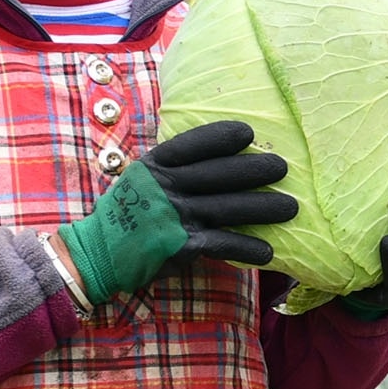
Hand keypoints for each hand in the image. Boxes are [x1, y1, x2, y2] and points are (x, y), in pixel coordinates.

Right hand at [56, 118, 298, 303]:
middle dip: (254, 170)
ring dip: (262, 208)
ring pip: (227, 208)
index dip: (221, 138)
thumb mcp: (140, 181)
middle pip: (218, 174)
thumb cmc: (126, 215)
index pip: (192, 145)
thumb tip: (214, 156)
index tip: (249, 133)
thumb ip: (171, 169)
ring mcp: (173, 217)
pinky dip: (246, 248)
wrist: (97, 255)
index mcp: (154, 166)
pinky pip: (221, 244)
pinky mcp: (179, 246)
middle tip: (282, 168)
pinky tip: (267, 252)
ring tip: (290, 208)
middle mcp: (165, 187)